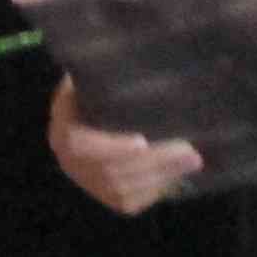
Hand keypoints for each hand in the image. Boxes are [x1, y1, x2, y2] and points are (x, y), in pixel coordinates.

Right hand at [48, 75, 202, 213]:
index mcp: (63, 130)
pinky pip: (132, 201)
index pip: (81, 146)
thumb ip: (100, 75)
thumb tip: (117, 55)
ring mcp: (89, 184)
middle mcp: (71, 163)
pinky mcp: (108, 199)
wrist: (94, 120)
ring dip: (161, 176)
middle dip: (152, 163)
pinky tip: (180, 173)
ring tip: (193, 159)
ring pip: (124, 190)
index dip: (112, 148)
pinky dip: (157, 188)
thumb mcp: (94, 79)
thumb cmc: (98, 93)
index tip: (141, 142)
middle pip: (110, 172)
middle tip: (188, 150)